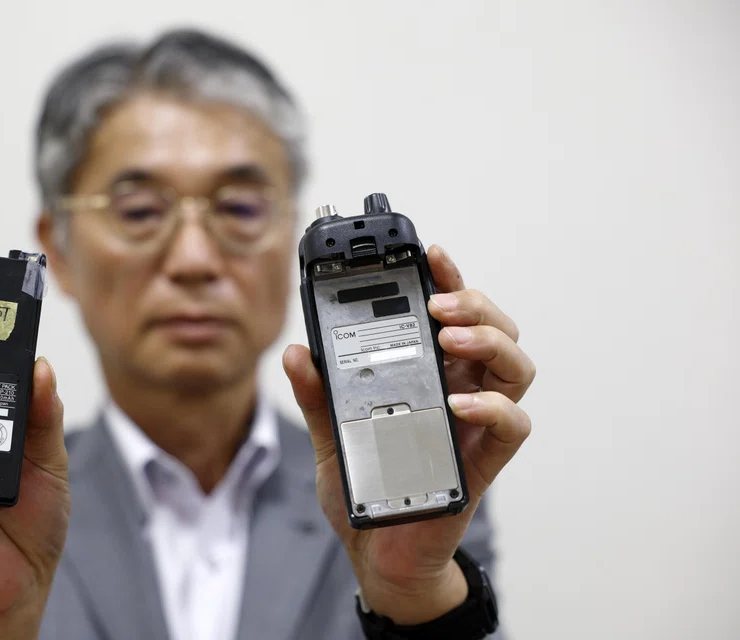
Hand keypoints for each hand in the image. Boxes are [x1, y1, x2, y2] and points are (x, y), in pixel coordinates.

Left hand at [283, 245, 534, 624]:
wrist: (378, 552)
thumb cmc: (366, 486)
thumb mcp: (329, 436)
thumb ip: (317, 396)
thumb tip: (296, 353)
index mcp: (428, 374)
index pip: (450, 317)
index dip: (448, 281)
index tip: (431, 254)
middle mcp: (460, 392)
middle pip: (494, 331)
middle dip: (473, 304)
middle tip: (438, 304)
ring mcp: (475, 426)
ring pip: (515, 368)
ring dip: (490, 343)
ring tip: (452, 339)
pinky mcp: (481, 462)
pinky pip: (512, 427)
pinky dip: (492, 409)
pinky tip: (458, 404)